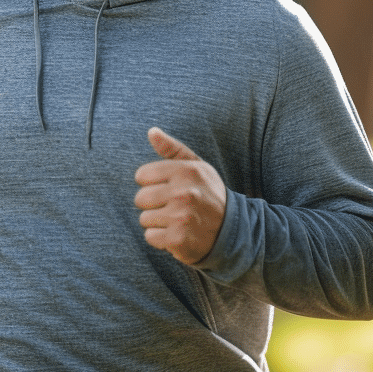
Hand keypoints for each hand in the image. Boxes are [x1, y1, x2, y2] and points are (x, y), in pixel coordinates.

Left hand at [134, 127, 227, 264]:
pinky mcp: (178, 239)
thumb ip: (172, 149)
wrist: (232, 231)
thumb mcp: (196, 167)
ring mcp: (181, 217)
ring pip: (144, 219)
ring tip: (178, 221)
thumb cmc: (208, 195)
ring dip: (158, 223)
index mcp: (186, 171)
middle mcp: (184, 192)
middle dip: (153, 205)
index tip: (168, 189)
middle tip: (174, 208)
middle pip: (140, 198)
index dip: (152, 184)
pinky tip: (178, 234)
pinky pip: (150, 237)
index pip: (142, 175)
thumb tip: (152, 131)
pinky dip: (161, 239)